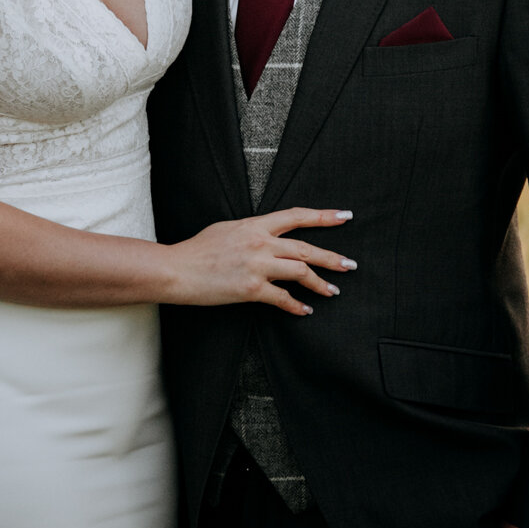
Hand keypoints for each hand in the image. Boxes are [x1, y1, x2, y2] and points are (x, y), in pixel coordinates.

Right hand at [163, 207, 355, 315]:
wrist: (178, 269)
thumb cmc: (198, 249)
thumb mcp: (228, 228)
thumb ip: (252, 230)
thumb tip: (268, 235)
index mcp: (256, 224)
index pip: (297, 216)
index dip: (323, 216)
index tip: (345, 217)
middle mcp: (261, 242)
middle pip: (306, 248)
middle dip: (332, 257)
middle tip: (350, 265)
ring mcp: (257, 266)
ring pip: (300, 272)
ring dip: (320, 284)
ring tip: (333, 291)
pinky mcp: (251, 289)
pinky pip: (282, 298)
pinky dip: (296, 306)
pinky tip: (305, 310)